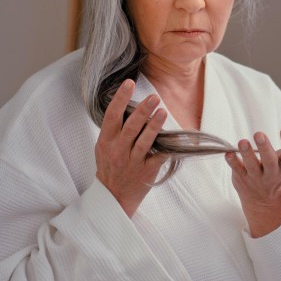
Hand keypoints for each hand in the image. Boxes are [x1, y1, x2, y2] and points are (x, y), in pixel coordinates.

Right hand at [95, 79, 168, 216]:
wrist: (113, 196)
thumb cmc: (110, 166)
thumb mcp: (104, 147)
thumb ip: (113, 129)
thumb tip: (125, 104)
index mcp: (106, 141)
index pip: (112, 115)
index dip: (120, 98)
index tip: (129, 83)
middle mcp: (118, 150)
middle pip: (131, 126)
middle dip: (143, 110)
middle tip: (154, 96)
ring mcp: (132, 162)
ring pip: (144, 141)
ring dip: (154, 125)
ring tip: (162, 111)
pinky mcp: (146, 172)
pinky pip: (158, 157)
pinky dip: (168, 148)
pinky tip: (176, 138)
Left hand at [225, 125, 280, 236]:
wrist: (264, 201)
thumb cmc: (279, 171)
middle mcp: (272, 174)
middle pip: (270, 162)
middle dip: (265, 148)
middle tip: (259, 134)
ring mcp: (256, 178)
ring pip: (252, 167)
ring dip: (247, 154)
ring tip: (242, 142)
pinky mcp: (242, 179)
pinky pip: (237, 170)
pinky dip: (233, 162)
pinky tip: (228, 153)